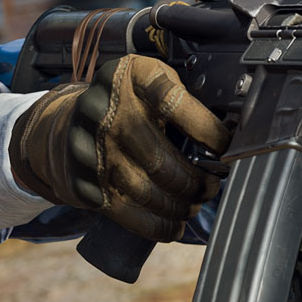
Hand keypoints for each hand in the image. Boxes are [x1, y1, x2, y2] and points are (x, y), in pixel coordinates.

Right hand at [9, 55, 230, 241]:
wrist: (62, 125)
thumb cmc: (125, 103)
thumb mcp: (151, 81)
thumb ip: (185, 97)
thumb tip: (238, 130)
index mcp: (128, 76)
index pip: (173, 103)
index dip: (206, 130)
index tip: (228, 148)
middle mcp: (103, 110)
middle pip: (159, 158)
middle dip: (195, 181)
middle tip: (211, 187)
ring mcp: (88, 147)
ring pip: (143, 190)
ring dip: (178, 205)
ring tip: (195, 205)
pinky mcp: (80, 180)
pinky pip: (123, 210)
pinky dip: (154, 225)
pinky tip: (174, 225)